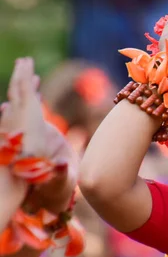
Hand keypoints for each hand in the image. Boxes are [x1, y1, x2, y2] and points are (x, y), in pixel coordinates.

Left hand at [3, 58, 75, 213]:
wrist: (23, 195)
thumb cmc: (48, 186)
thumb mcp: (57, 180)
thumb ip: (61, 173)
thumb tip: (63, 165)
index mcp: (29, 132)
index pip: (26, 100)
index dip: (26, 82)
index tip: (28, 67)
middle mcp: (19, 128)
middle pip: (17, 95)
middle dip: (21, 77)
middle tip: (24, 61)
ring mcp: (15, 131)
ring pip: (15, 102)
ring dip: (21, 87)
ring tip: (27, 74)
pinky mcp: (16, 136)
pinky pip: (17, 111)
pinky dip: (21, 100)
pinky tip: (26, 96)